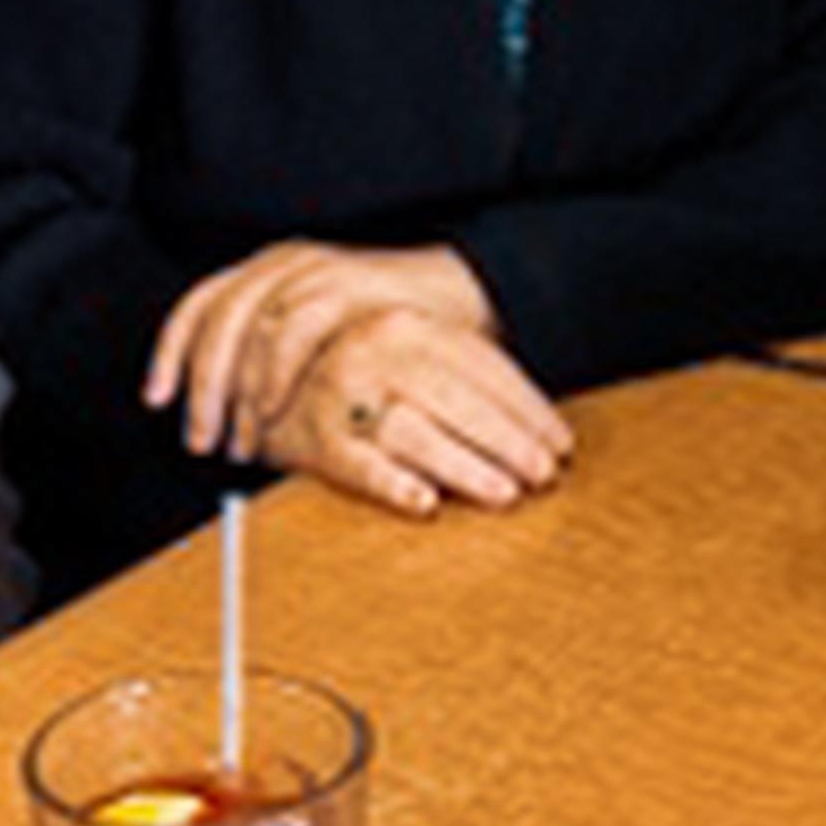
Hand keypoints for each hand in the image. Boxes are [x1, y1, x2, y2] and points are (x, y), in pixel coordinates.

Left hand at [145, 240, 501, 461]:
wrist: (464, 297)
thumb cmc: (390, 330)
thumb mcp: (319, 341)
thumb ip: (273, 362)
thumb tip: (226, 417)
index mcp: (268, 271)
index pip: (199, 305)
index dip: (170, 353)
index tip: (157, 399)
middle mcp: (285, 264)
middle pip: (217, 319)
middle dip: (201, 387)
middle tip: (200, 439)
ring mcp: (317, 271)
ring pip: (249, 325)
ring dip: (234, 388)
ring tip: (238, 439)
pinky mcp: (348, 286)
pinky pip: (295, 328)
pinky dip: (274, 372)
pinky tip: (270, 408)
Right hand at [257, 302, 573, 519]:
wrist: (264, 385)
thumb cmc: (359, 380)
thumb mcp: (411, 358)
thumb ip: (465, 380)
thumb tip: (545, 432)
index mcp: (406, 324)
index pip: (482, 365)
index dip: (529, 408)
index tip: (561, 443)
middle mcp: (373, 350)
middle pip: (456, 397)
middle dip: (508, 439)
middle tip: (545, 474)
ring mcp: (342, 395)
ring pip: (416, 431)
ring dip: (466, 465)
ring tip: (507, 492)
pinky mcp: (315, 440)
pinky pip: (359, 465)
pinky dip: (393, 484)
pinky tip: (426, 502)